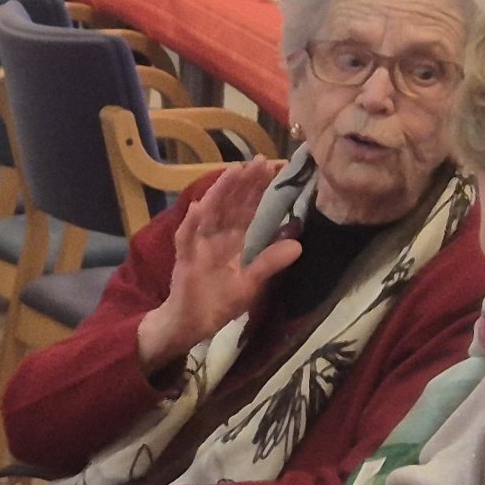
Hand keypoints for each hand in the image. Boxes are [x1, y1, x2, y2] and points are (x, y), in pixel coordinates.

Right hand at [135, 158, 303, 372]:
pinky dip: (191, 223)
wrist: (192, 323)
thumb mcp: (252, 285)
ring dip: (221, 192)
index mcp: (238, 240)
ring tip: (234, 172)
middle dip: (245, 183)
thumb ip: (270, 263)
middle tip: (261, 161)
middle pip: (232, 204)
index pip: (252, 210)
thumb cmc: (221, 303)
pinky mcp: (185, 256)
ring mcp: (200, 243)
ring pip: (211, 212)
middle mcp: (220, 236)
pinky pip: (187, 237)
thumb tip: (298, 243)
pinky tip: (198, 207)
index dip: (263, 191)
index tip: (277, 170)